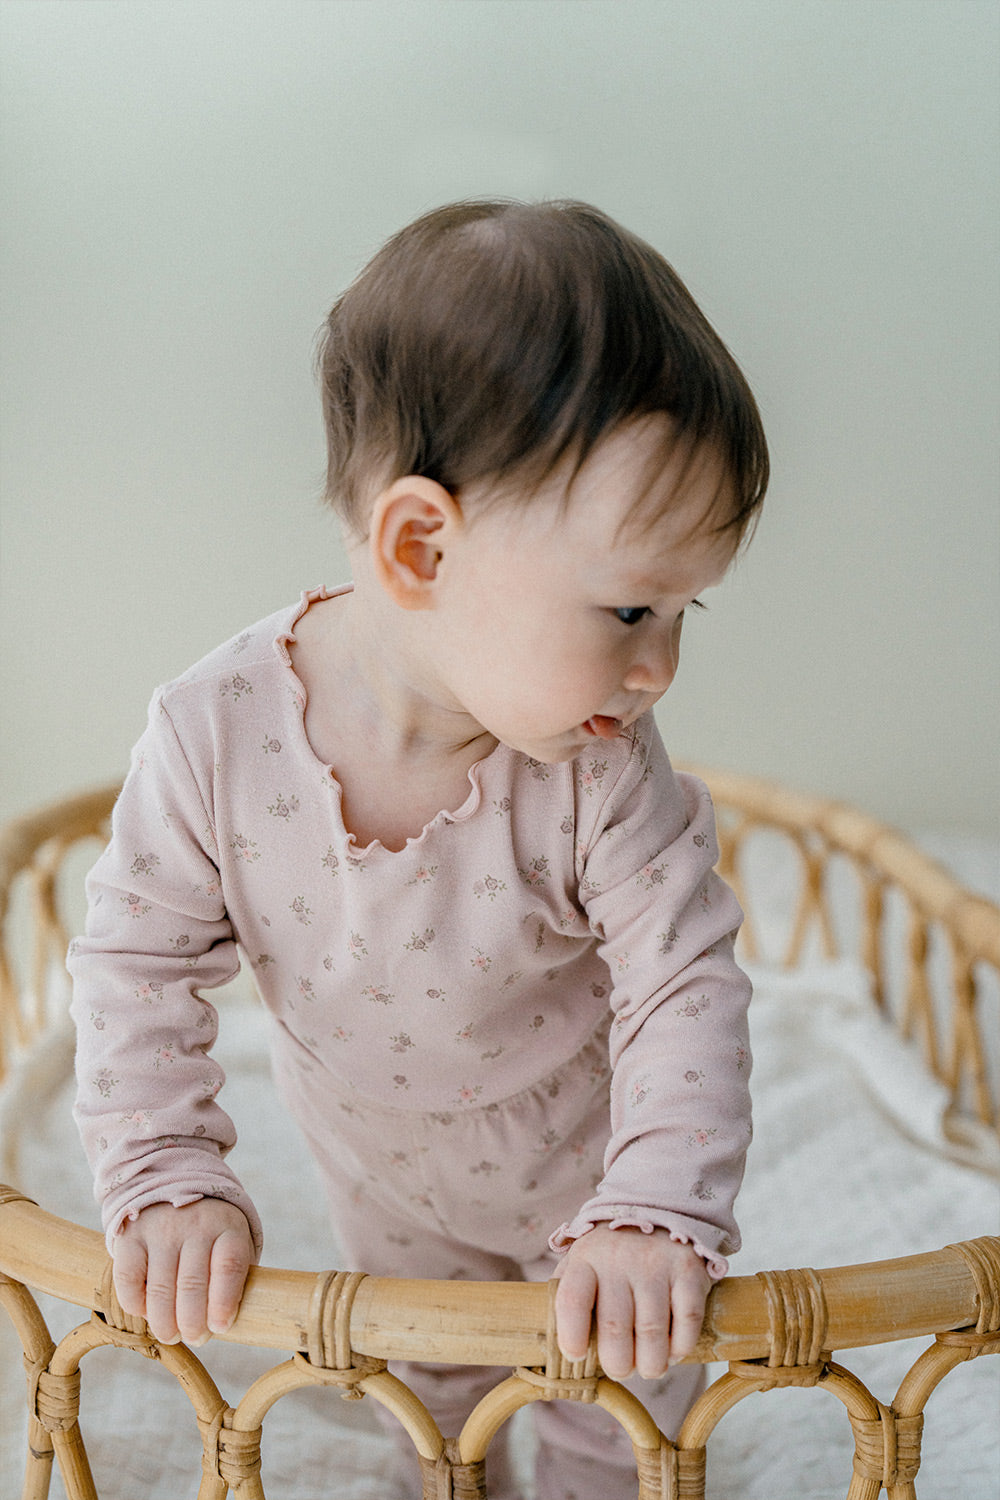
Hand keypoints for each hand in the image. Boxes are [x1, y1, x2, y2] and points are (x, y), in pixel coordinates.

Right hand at [112, 1199, 254, 1346]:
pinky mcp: (131, 1236)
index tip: (220, 1327)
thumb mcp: (232, 1242)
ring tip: (171, 1335)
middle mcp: (195, 1225)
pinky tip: (146, 1313)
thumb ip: (231, 1277)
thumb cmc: (211, 1233)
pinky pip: (128, 1279)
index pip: (228, 1266)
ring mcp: (161, 1229)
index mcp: (228, 1227)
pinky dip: (135, 1304)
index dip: (224, 1302)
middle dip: (193, 1323)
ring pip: (160, 1288)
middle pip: (192, 1284)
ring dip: (165, 1322)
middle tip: (195, 1338)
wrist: (174, 1187)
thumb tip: (220, 1325)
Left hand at [553, 1224, 711, 1380]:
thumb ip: (570, 1299)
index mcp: (586, 1259)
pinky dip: (680, 1348)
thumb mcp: (582, 1263)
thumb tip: (560, 1352)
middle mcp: (619, 1259)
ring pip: (652, 1334)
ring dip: (651, 1364)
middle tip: (622, 1369)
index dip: (571, 1338)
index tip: (577, 1356)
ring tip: (649, 1366)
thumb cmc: (612, 1254)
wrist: (658, 1209)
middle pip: (615, 1329)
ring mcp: (656, 1263)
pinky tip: (672, 1350)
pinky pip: (687, 1322)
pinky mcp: (688, 1269)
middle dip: (619, 1365)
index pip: (571, 1301)